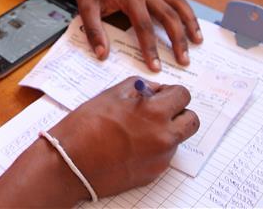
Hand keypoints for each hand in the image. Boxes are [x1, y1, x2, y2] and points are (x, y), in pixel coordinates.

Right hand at [49, 78, 199, 198]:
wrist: (71, 162)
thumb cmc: (86, 126)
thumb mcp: (112, 94)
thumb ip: (140, 88)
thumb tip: (155, 90)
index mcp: (155, 112)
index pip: (183, 95)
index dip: (171, 93)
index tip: (161, 95)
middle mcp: (164, 137)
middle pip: (191, 121)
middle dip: (179, 112)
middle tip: (160, 111)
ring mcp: (160, 158)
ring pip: (177, 139)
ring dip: (166, 131)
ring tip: (138, 130)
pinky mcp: (153, 173)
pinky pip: (163, 156)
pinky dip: (153, 148)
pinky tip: (131, 146)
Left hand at [68, 0, 201, 69]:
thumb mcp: (86, 8)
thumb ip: (94, 31)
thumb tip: (102, 54)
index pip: (144, 26)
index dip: (150, 48)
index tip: (155, 67)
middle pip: (168, 16)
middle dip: (178, 39)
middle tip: (184, 60)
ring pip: (177, 4)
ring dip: (190, 22)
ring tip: (198, 41)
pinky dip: (185, 9)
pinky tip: (191, 23)